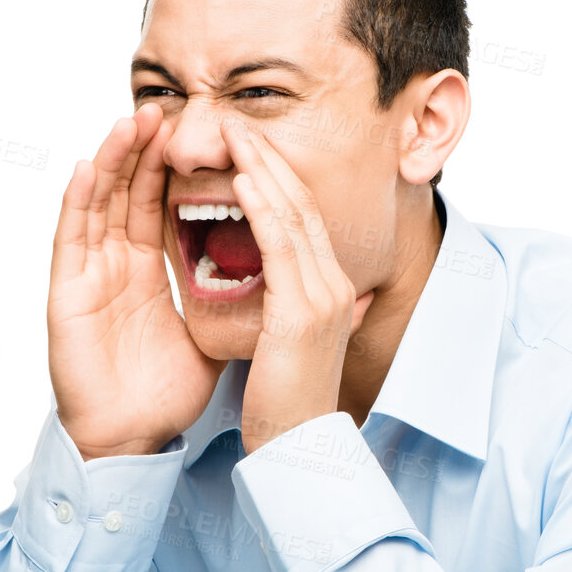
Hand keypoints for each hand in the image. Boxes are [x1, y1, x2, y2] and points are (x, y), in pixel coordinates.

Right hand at [49, 103, 227, 459]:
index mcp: (148, 270)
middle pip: (129, 192)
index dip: (177, 167)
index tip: (200, 133)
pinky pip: (69, 239)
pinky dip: (77, 202)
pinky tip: (89, 168)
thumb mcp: (210, 334)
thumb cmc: (163, 394)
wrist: (132, 439)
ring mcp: (89, 275)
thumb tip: (284, 282)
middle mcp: (116, 264)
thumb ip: (233, 300)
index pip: (162, 203)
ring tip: (133, 121)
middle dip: (145, 149)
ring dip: (113, 160)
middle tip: (165, 108)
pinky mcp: (67, 294)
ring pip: (98, 202)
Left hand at [223, 120, 374, 454]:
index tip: (250, 148)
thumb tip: (309, 294)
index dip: (279, 178)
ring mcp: (324, 296)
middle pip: (303, 205)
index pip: (305, 219)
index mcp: (333, 291)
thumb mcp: (296, 345)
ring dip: (263, 168)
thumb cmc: (287, 403)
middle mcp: (336, 285)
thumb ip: (302, 312)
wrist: (299, 448)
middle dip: (270, 159)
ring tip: (235, 134)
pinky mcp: (303, 311)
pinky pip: (281, 245)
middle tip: (238, 123)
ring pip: (294, 214)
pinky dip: (262, 206)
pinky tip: (241, 179)